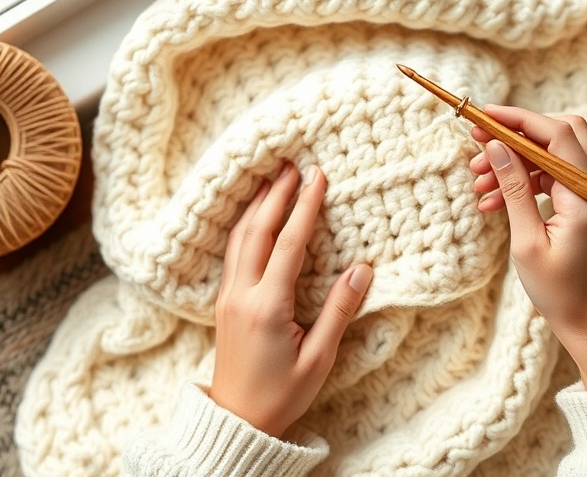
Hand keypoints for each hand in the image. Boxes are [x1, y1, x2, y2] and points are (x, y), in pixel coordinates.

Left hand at [209, 162, 372, 437]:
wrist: (237, 421)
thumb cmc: (282, 395)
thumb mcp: (319, 357)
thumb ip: (339, 310)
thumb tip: (363, 269)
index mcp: (267, 306)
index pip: (287, 244)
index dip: (304, 208)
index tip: (317, 177)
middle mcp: (241, 295)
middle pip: (256, 231)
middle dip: (275, 195)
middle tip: (291, 165)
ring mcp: (228, 297)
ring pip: (238, 239)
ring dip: (255, 206)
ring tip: (270, 179)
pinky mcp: (223, 303)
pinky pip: (232, 253)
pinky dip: (244, 227)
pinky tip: (253, 217)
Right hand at [469, 105, 586, 388]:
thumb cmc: (559, 291)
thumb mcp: (527, 241)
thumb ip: (514, 190)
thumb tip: (495, 147)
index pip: (556, 136)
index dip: (518, 119)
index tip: (482, 117)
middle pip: (562, 133)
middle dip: (518, 133)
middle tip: (478, 145)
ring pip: (557, 153)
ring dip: (517, 160)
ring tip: (479, 182)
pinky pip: (557, 175)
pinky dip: (527, 179)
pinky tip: (495, 199)